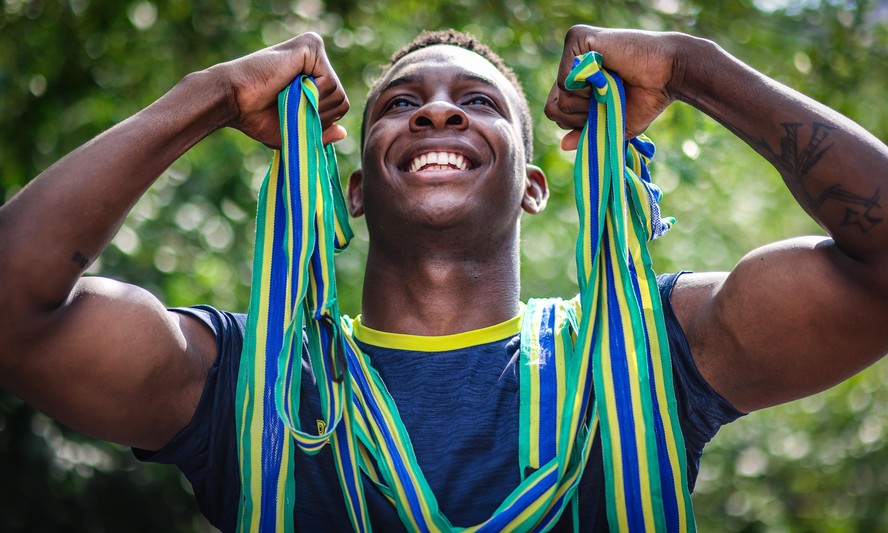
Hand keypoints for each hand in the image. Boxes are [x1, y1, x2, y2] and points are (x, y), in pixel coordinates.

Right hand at [211, 32, 348, 146]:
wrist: (234, 101)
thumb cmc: (257, 117)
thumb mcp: (294, 132)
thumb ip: (320, 132)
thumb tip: (344, 132)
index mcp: (313, 77)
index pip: (338, 107)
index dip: (318, 121)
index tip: (292, 114)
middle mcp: (317, 60)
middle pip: (341, 102)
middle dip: (317, 115)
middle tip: (288, 105)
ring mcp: (315, 50)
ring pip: (338, 94)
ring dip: (312, 106)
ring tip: (287, 95)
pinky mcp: (312, 45)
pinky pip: (331, 83)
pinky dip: (311, 95)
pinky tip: (289, 86)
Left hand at [545, 25, 688, 148]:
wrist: (670, 74)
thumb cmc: (646, 98)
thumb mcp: (613, 124)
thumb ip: (586, 133)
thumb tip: (562, 145)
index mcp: (577, 81)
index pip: (556, 111)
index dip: (579, 122)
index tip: (605, 110)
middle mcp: (571, 63)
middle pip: (553, 107)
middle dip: (581, 116)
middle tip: (609, 98)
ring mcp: (572, 48)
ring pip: (559, 96)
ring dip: (587, 102)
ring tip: (611, 84)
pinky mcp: (577, 38)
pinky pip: (565, 80)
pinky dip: (587, 88)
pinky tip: (606, 74)